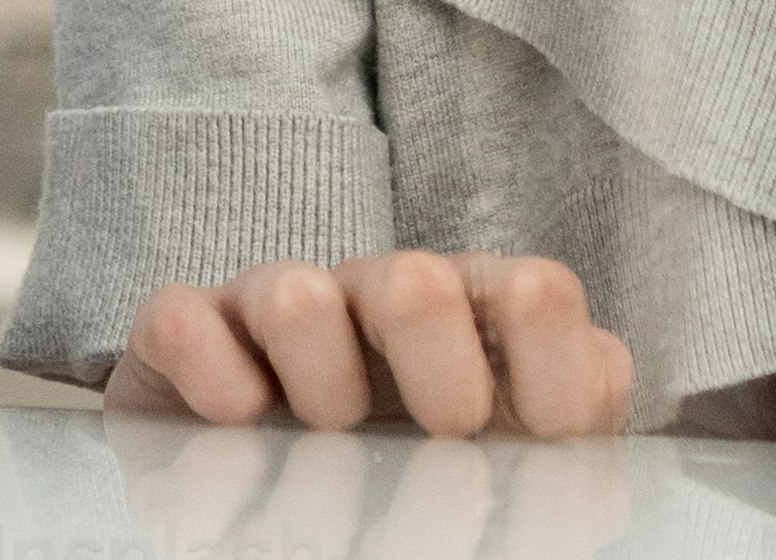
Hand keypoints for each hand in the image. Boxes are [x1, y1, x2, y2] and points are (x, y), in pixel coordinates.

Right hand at [122, 253, 632, 438]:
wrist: (272, 477)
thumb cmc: (415, 467)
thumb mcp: (510, 466)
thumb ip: (563, 460)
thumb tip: (590, 493)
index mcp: (478, 319)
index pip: (539, 296)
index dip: (553, 377)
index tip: (541, 443)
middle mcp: (383, 296)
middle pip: (421, 282)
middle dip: (438, 377)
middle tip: (442, 439)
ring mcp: (281, 303)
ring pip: (295, 295)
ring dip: (321, 387)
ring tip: (330, 439)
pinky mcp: (192, 327)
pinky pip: (185, 323)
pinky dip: (215, 384)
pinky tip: (240, 427)